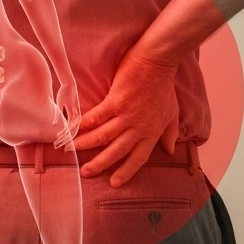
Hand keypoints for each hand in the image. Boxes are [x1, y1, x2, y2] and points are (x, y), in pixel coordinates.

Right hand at [54, 82, 80, 148]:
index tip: (58, 144)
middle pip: (72, 133)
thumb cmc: (64, 94)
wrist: (69, 85)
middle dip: (65, 141)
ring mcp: (76, 114)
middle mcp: (77, 117)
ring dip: (64, 136)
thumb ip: (58, 114)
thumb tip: (54, 121)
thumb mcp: (60, 105)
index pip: (70, 131)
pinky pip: (71, 122)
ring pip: (71, 129)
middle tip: (58, 147)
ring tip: (57, 142)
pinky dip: (65, 128)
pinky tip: (60, 133)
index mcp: (74, 117)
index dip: (65, 138)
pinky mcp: (74, 111)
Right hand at [73, 49, 179, 186]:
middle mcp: (139, 127)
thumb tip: (171, 150)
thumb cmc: (164, 85)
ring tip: (72, 151)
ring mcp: (127, 115)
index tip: (114, 183)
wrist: (158, 60)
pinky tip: (72, 130)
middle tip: (85, 173)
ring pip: (103, 136)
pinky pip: (96, 117)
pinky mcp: (116, 101)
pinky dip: (83, 125)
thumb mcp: (172, 112)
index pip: (138, 158)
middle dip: (100, 164)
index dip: (126, 171)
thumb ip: (170, 132)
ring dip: (86, 145)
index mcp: (152, 132)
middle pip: (117, 151)